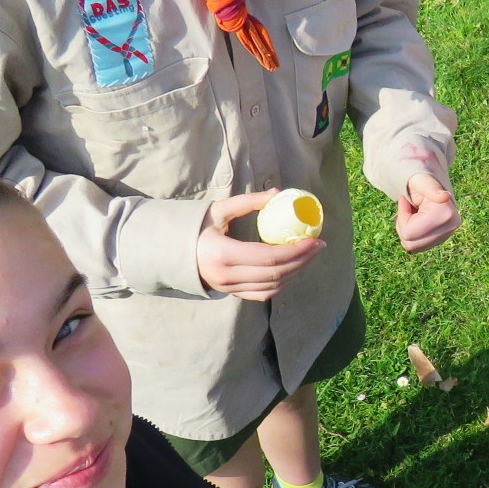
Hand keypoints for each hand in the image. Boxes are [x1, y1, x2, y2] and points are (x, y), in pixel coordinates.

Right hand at [196, 190, 322, 300]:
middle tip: (318, 246)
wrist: (170, 253)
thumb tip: (278, 194)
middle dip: (303, 260)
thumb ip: (248, 202)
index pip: (269, 258)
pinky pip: (263, 294)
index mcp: (222, 254)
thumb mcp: (218, 210)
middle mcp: (226, 276)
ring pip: (272, 286)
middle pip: (276, 274)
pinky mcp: (231, 294)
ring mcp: (229, 289)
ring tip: (309, 255)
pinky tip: (292, 268)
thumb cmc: (194, 227)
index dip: (296, 250)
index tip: (314, 239)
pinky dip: (281, 282)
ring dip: (296, 272)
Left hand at [395, 173, 459, 251]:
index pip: (409, 233)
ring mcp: (447, 235)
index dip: (402, 217)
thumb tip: (444, 197)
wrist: (429, 184)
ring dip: (407, 230)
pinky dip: (412, 234)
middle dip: (403, 226)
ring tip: (412, 213)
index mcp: (446, 214)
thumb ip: (431, 188)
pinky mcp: (442, 239)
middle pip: (410, 244)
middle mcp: (450, 227)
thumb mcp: (421, 181)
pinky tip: (416, 220)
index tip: (405, 200)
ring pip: (413, 247)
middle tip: (408, 207)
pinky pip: (417, 246)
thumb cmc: (420, 181)